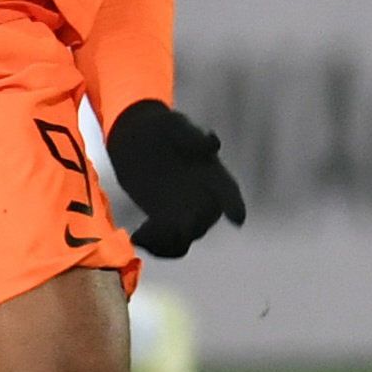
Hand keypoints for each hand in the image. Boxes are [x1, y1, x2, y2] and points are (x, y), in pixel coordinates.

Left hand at [105, 100, 246, 257]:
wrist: (135, 136)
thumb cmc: (160, 127)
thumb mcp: (173, 125)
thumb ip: (191, 135)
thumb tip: (213, 143)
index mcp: (211, 174)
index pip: (228, 191)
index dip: (234, 205)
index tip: (236, 218)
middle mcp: (203, 197)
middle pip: (203, 222)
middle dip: (189, 228)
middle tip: (163, 226)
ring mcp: (183, 211)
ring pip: (185, 238)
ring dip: (168, 243)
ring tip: (144, 235)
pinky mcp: (162, 219)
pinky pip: (167, 242)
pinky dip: (156, 246)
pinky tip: (137, 237)